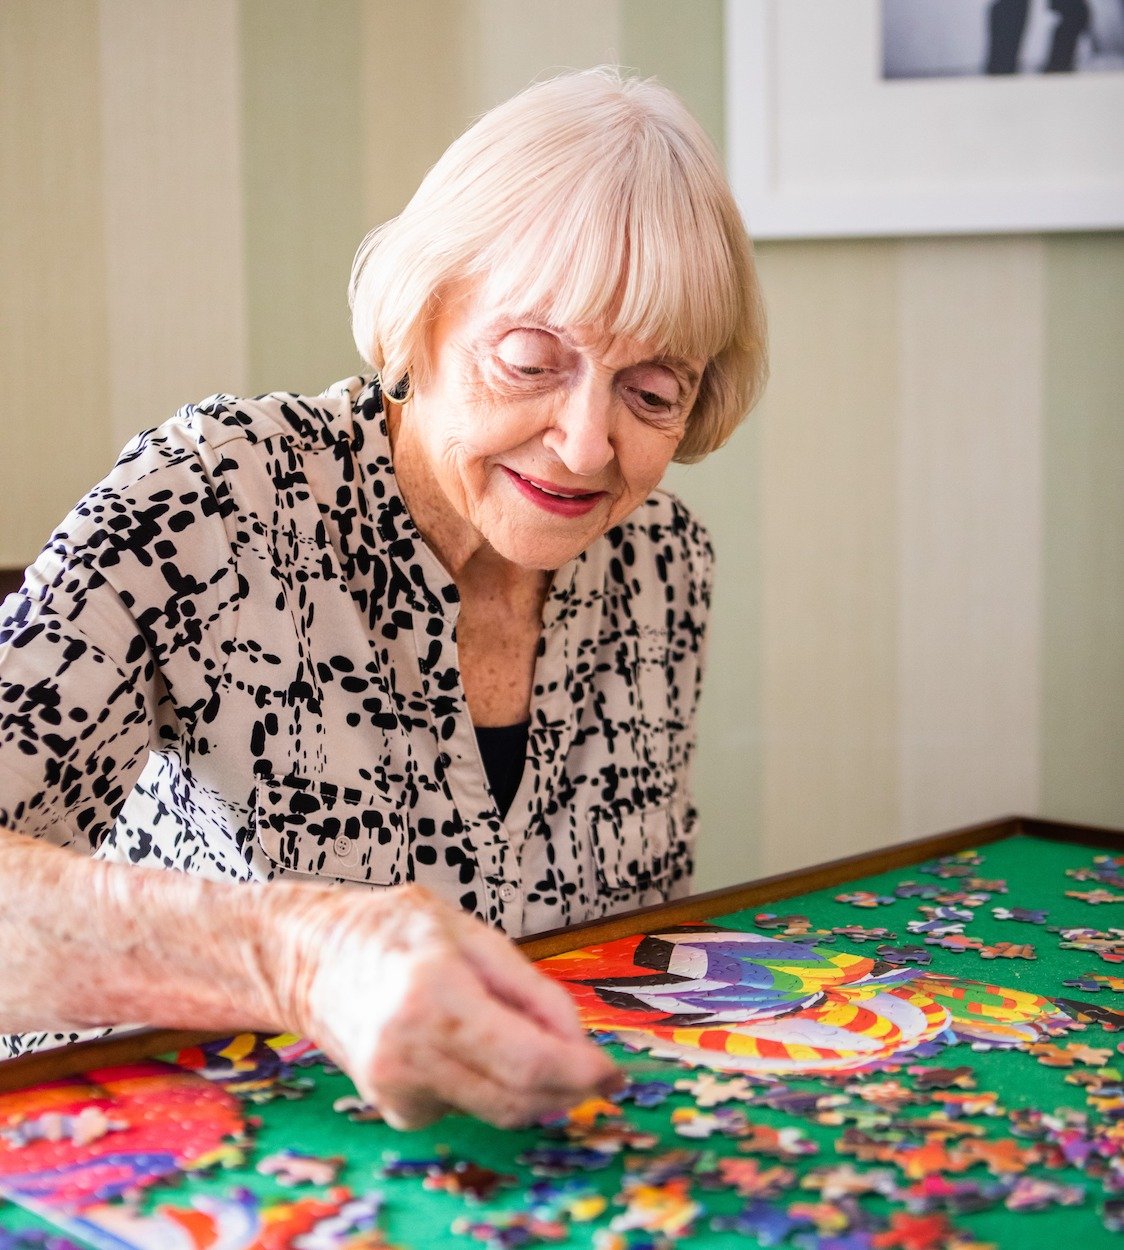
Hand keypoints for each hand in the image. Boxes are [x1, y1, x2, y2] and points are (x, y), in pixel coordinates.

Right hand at [266, 883, 619, 1129]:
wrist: (308, 956)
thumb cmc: (392, 929)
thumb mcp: (470, 931)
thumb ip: (529, 987)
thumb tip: (577, 1041)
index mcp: (434, 993)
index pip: (526, 1059)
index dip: (580, 1072)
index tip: (613, 1072)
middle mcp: (410, 1050)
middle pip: (517, 1097)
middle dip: (567, 1087)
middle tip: (595, 1067)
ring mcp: (396, 1086)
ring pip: (497, 1110)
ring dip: (531, 1086)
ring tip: (524, 1036)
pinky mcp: (393, 1107)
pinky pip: (466, 1106)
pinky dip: (487, 1083)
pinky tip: (468, 1043)